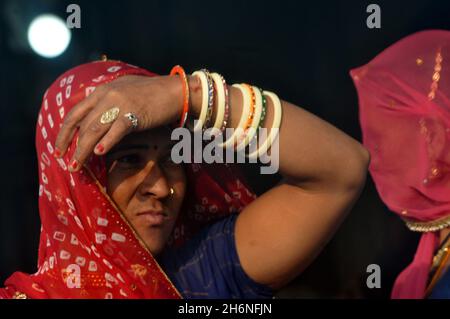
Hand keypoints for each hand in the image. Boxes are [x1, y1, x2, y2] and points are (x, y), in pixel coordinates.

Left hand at [54, 74, 185, 170]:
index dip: (64, 132)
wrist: (175, 90)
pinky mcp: (134, 113)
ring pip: (94, 130)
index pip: (75, 113)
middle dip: (71, 146)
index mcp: (102, 91)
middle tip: (67, 163)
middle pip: (82, 125)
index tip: (59, 148)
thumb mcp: (123, 91)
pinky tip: (100, 153)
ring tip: (78, 165)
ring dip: (83, 150)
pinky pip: (116, 130)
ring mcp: (120, 104)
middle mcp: (107, 96)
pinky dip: (106, 142)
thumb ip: (107, 101)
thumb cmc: (152, 93)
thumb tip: (95, 118)